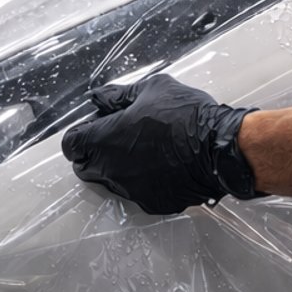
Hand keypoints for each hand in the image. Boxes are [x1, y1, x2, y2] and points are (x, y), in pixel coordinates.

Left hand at [60, 73, 262, 214]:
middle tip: (116, 139)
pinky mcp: (151, 203)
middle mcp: (111, 169)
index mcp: (105, 139)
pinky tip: (163, 166)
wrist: (220, 148)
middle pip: (85, 167)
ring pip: (111, 182)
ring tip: (144, 151)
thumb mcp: (152, 88)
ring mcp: (131, 190)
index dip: (80, 134)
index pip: (71, 144)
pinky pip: (138, 192)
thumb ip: (118, 95)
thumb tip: (98, 97)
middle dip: (93, 154)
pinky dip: (143, 181)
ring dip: (118, 168)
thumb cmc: (186, 115)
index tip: (94, 127)